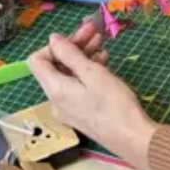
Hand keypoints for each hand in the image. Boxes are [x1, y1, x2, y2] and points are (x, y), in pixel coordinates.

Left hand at [27, 25, 155, 169]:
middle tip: (93, 31)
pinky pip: (77, 87)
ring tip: (101, 43)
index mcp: (54, 89)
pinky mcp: (81, 114)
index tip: (75, 37)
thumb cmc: (114, 104)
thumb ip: (69, 54)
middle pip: (55, 66)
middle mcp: (56, 100)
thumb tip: (52, 39)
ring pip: (68, 76)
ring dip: (82, 57)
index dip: (53, 46)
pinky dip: (87, 72)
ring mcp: (68, 109)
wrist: (132, 138)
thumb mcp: (92, 73)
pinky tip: (103, 61)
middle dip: (73, 46)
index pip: (37, 60)